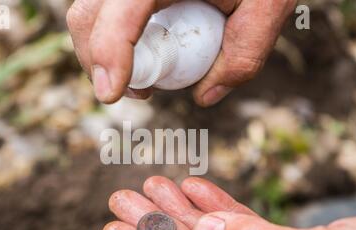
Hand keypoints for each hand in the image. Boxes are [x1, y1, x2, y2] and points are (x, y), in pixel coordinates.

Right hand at [67, 0, 296, 105]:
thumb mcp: (267, 7)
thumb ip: (245, 54)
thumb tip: (205, 95)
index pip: (119, 14)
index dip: (107, 55)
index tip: (111, 94)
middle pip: (87, 16)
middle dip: (98, 62)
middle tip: (138, 91)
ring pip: (89, 14)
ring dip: (102, 53)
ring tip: (143, 79)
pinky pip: (105, 12)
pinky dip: (112, 38)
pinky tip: (143, 53)